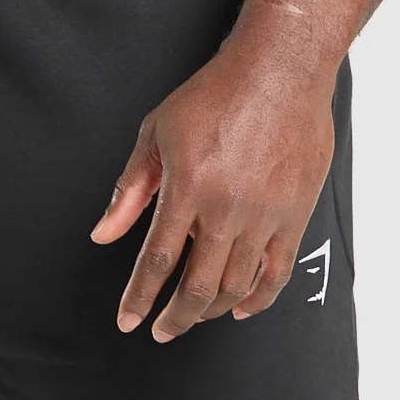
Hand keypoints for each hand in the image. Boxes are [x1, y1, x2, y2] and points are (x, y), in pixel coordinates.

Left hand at [90, 30, 334, 339]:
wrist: (279, 70)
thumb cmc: (215, 93)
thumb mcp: (157, 130)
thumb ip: (130, 187)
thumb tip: (103, 233)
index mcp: (188, 186)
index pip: (157, 260)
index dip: (139, 297)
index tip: (128, 321)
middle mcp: (227, 208)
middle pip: (197, 286)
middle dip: (174, 317)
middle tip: (161, 329)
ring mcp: (265, 215)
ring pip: (236, 287)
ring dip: (210, 311)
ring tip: (193, 315)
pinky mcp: (295, 215)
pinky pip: (276, 274)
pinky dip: (257, 300)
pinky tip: (240, 307)